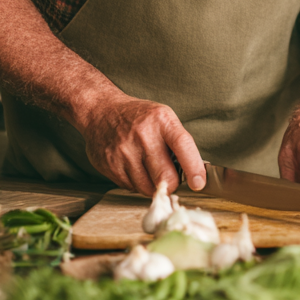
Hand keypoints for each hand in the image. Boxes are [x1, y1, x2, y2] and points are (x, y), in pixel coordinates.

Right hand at [76, 92, 205, 196]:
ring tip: (150, 169)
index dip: (193, 167)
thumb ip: (179, 143)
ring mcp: (124, 152)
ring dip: (154, 185)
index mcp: (161, 121)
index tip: (199, 183)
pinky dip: (138, 184)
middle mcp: (143, 136)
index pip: (182, 145)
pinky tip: (135, 168)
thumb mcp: (163, 118)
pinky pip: (132, 188)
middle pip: (165, 177)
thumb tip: (194, 172)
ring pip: (148, 188)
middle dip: (173, 183)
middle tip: (172, 178)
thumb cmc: (139, 117)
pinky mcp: (111, 166)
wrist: (101, 112)